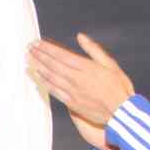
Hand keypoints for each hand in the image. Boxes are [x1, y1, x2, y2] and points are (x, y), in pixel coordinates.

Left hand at [28, 34, 134, 148]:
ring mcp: (73, 92)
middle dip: (39, 55)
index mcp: (86, 67)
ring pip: (51, 77)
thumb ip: (94, 50)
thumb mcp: (111, 64)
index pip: (61, 55)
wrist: (121, 112)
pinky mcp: (72, 103)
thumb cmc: (119, 87)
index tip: (37, 43)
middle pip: (53, 64)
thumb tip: (80, 36)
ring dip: (39, 67)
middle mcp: (77, 79)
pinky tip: (39, 78)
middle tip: (29, 48)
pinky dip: (45, 83)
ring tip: (29, 60)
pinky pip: (55, 91)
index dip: (47, 48)